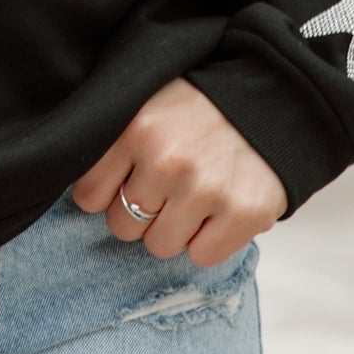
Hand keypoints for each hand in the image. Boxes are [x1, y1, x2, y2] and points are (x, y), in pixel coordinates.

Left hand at [72, 77, 288, 268]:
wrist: (276, 96)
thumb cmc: (201, 104)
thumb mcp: (149, 99)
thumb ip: (112, 135)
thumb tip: (77, 189)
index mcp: (136, 127)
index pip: (88, 195)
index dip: (108, 192)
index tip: (129, 179)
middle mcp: (167, 159)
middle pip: (121, 226)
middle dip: (141, 212)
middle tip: (168, 186)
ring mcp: (206, 189)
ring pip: (159, 246)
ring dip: (175, 229)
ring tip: (196, 195)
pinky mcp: (244, 213)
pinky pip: (201, 257)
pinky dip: (210, 241)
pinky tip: (220, 209)